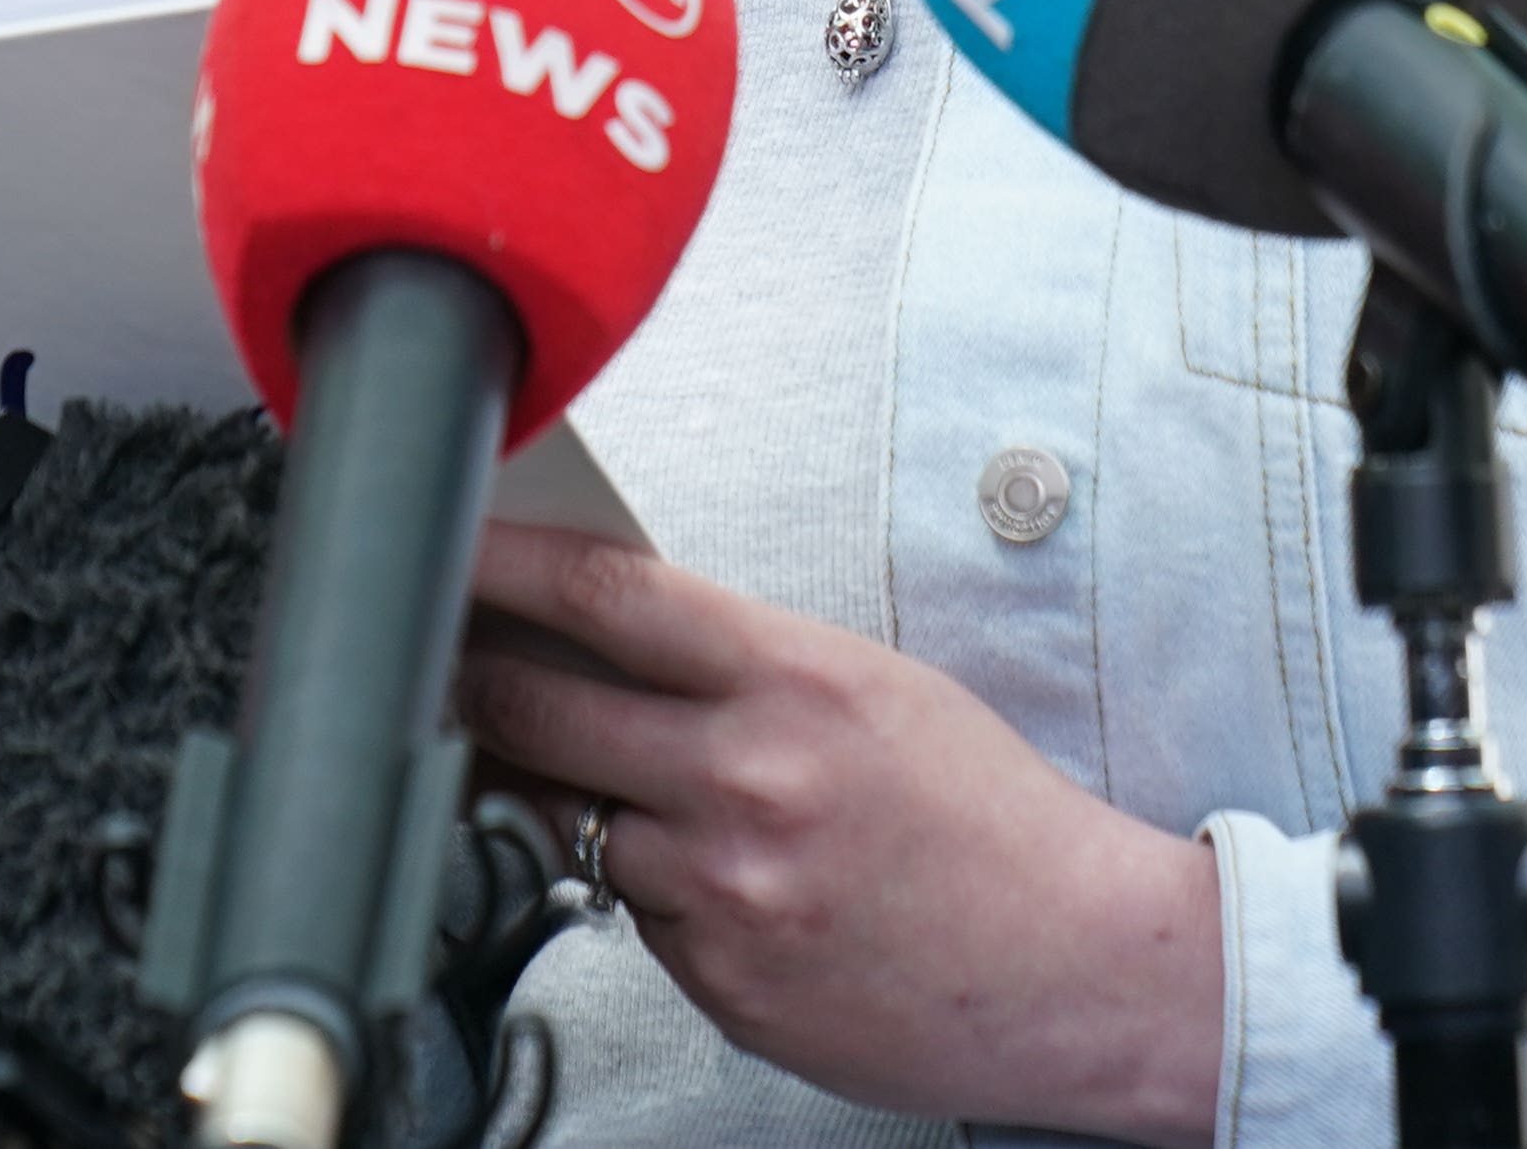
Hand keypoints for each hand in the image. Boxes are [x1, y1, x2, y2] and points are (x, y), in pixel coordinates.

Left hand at [451, 520, 1222, 1143]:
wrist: (1079, 964)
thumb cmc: (987, 817)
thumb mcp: (872, 688)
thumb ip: (738, 661)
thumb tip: (602, 632)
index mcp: (793, 680)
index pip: (602, 594)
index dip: (500, 560)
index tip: (447, 544)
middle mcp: (747, 780)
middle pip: (533, 708)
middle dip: (471, 682)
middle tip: (448, 664)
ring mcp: (726, 890)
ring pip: (570, 820)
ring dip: (565, 796)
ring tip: (624, 782)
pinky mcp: (721, 982)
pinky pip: (634, 914)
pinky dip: (648, 887)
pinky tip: (715, 878)